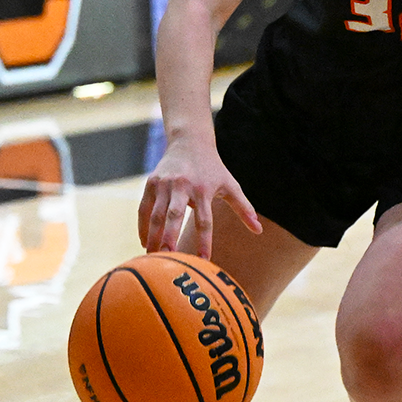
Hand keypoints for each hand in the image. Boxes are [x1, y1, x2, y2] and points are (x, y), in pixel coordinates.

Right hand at [138, 134, 261, 257]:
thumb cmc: (213, 168)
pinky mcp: (151, 182)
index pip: (204, 221)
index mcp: (203, 189)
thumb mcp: (230, 185)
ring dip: (153, 236)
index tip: (203, 260)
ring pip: (156, 214)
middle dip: (169, 238)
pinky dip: (142, 226)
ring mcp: (164, 184)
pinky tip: (144, 243)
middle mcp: (182, 186)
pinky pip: (144, 208)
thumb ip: (244, 208)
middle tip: (168, 259)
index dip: (204, 241)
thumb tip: (259, 230)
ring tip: (151, 257)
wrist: (190, 141)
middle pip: (174, 216)